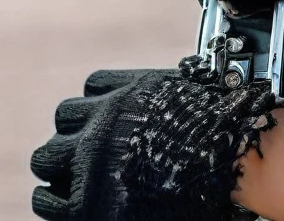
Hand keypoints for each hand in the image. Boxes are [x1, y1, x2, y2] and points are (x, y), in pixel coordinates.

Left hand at [31, 62, 280, 220]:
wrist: (228, 171)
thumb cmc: (217, 142)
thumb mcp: (188, 100)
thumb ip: (160, 101)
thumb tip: (154, 106)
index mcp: (130, 93)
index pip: (91, 88)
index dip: (100, 106)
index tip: (104, 120)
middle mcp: (104, 123)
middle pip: (64, 118)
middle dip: (75, 134)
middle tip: (87, 153)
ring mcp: (90, 164)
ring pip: (47, 155)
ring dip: (60, 165)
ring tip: (73, 178)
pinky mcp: (83, 205)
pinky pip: (47, 197)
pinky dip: (55, 198)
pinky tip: (71, 201)